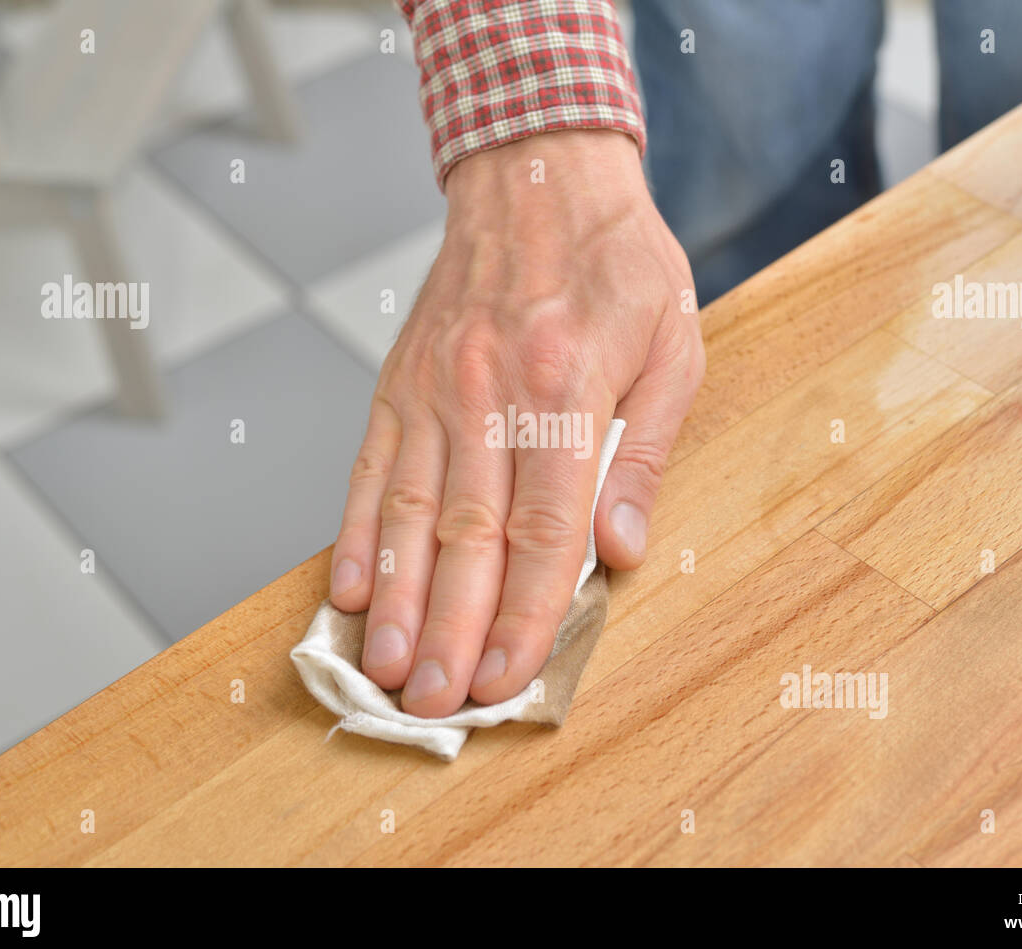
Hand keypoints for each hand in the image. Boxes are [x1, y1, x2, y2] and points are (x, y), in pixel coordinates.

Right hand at [329, 129, 703, 717]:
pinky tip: (347, 589)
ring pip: (409, 513)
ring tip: (385, 670)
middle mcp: (488, 393)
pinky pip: (372, 468)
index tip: (508, 679)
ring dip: (395, 600)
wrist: (538, 169)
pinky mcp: (399, 381)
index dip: (524, 614)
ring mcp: (434, 387)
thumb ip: (645, 455)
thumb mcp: (674, 347)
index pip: (543, 529)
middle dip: (452, 630)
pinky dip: (356, 533)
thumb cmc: (617, 263)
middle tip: (435, 705)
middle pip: (468, 536)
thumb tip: (619, 552)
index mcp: (565, 389)